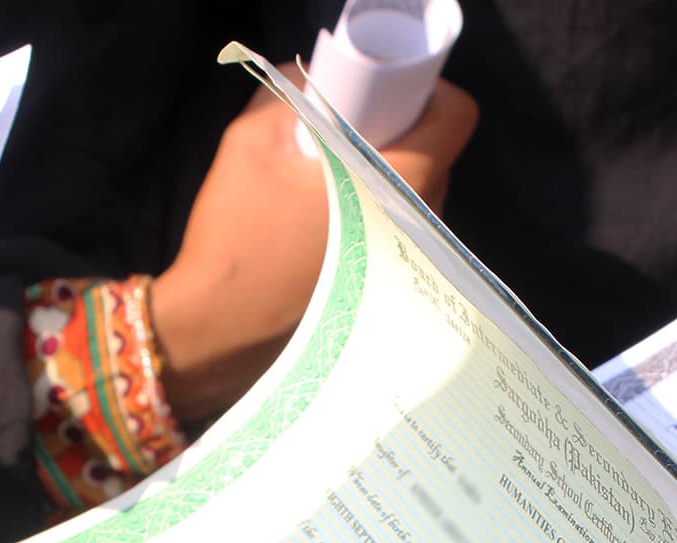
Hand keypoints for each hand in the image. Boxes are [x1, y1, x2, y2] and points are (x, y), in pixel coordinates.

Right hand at [151, 76, 478, 423]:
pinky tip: (331, 226)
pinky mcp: (396, 295)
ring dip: (388, 180)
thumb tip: (319, 79)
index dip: (426, 92)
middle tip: (351, 132)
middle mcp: (425, 229)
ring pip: (420, 199)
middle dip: (400, 135)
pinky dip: (379, 219)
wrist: (221, 329)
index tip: (387, 94)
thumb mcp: (252, 140)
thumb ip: (294, 92)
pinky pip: (403, 237)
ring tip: (334, 184)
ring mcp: (414, 268)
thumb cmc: (239, 235)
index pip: (455, 116)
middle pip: (438, 156)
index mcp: (403, 184)